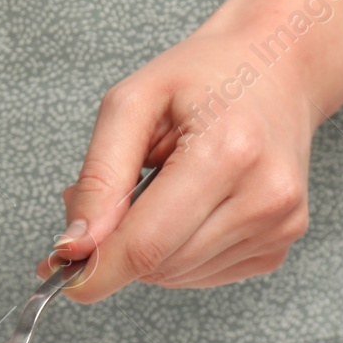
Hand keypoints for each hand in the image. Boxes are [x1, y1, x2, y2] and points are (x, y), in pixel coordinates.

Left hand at [42, 27, 318, 300]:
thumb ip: (98, 179)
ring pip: (178, 276)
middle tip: (113, 199)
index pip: (147, 245)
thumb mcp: (130, 105)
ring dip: (150, 249)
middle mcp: (264, 196)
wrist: (274, 66)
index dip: (97, 270)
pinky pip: (204, 275)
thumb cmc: (201, 78)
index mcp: (228, 153)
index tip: (63, 276)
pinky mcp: (280, 242)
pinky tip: (190, 207)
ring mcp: (279, 224)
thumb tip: (75, 247)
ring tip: (161, 189)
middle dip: (119, 247)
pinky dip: (180, 252)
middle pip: (159, 266)